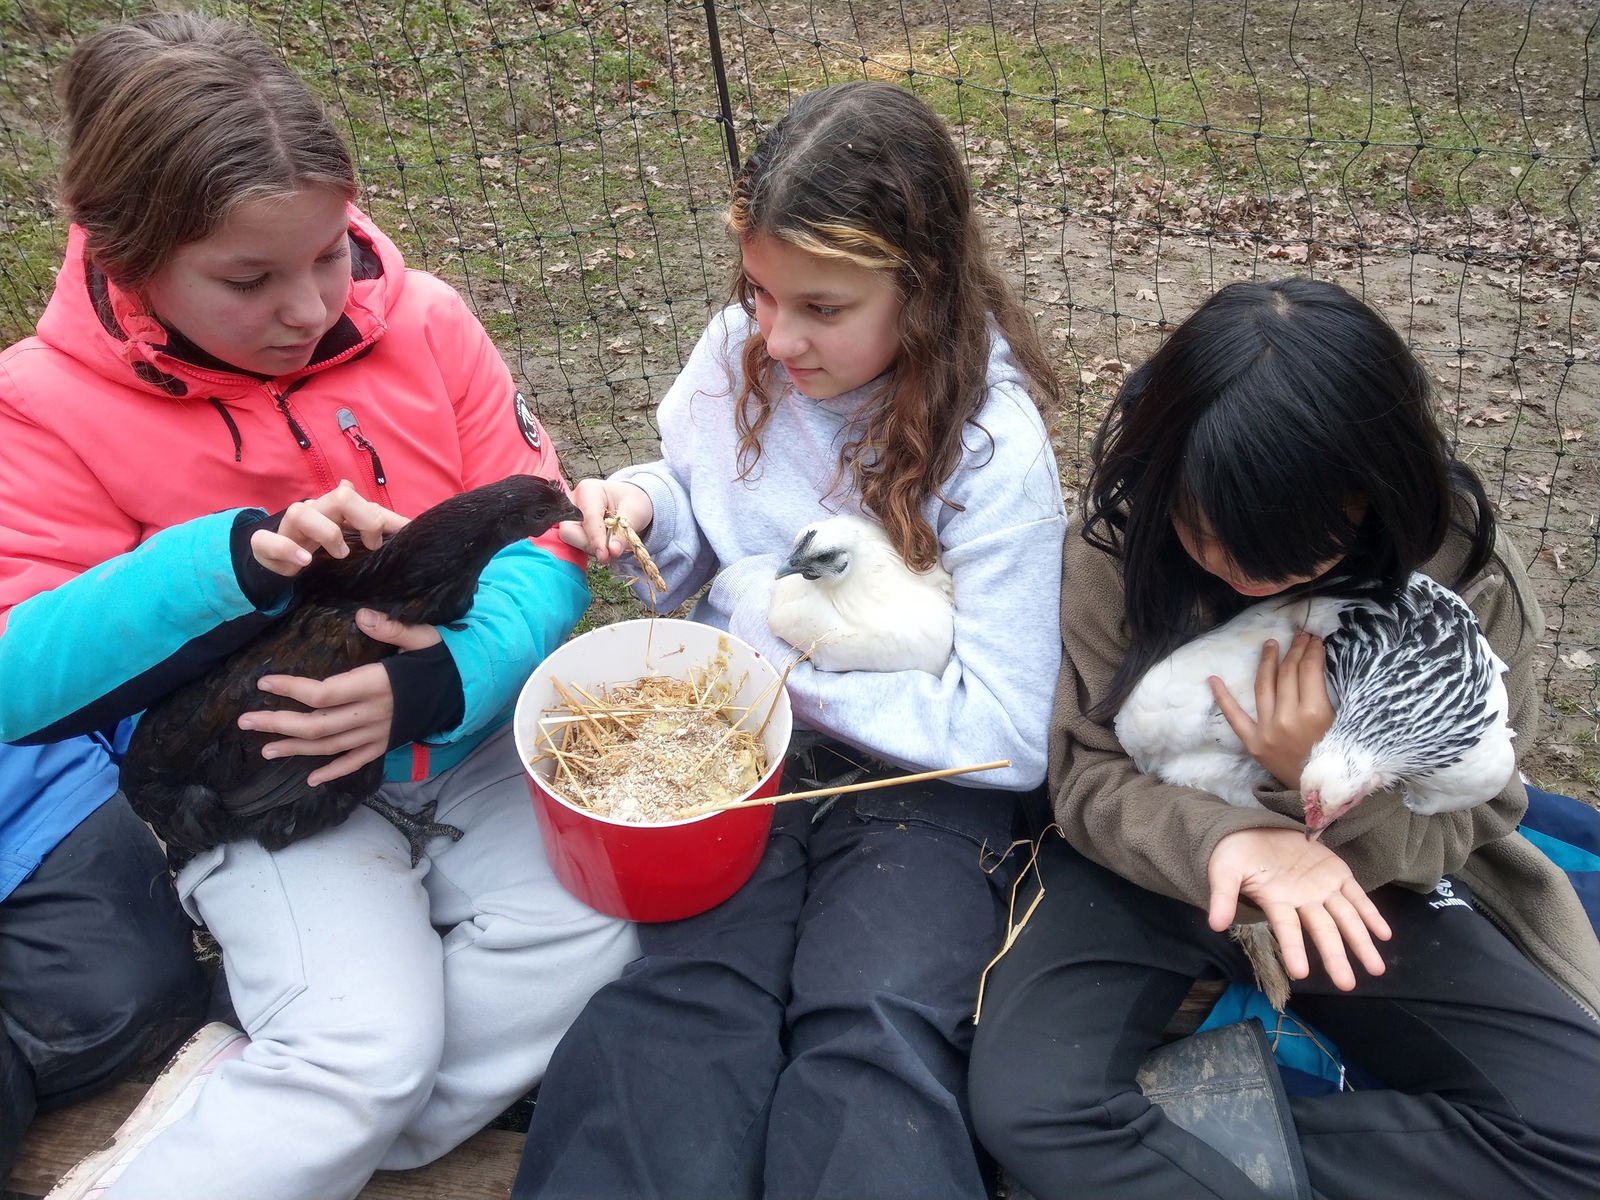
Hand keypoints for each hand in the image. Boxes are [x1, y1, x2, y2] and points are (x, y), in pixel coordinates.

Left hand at [238, 610, 441, 786]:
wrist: (467, 692)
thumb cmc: (442, 661)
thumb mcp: (423, 638)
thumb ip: (391, 628)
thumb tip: (362, 616)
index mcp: (376, 685)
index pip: (323, 692)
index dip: (290, 690)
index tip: (264, 684)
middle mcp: (372, 714)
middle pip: (316, 725)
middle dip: (278, 724)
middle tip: (245, 722)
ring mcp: (378, 734)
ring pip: (329, 747)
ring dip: (295, 749)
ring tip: (266, 749)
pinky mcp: (386, 745)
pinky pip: (356, 763)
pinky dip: (333, 772)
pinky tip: (311, 779)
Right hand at [251, 480, 407, 577]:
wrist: (276, 562)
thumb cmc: (319, 546)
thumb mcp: (351, 538)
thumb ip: (378, 527)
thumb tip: (408, 522)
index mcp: (334, 508)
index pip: (364, 502)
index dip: (382, 517)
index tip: (399, 537)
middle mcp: (314, 511)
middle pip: (338, 497)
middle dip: (362, 518)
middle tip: (371, 545)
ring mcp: (288, 527)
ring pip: (301, 512)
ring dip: (327, 532)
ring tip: (341, 553)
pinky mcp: (265, 545)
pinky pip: (267, 540)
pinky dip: (287, 549)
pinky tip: (305, 561)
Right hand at [556, 478, 653, 565]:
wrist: (628, 501)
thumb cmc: (631, 501)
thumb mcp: (635, 513)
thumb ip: (624, 532)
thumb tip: (613, 551)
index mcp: (589, 490)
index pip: (588, 519)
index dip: (596, 539)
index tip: (605, 556)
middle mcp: (573, 501)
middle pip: (569, 531)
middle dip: (589, 545)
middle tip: (610, 551)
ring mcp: (567, 515)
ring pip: (570, 539)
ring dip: (590, 547)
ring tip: (610, 543)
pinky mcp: (568, 527)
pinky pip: (572, 543)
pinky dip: (588, 548)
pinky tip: (601, 544)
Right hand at [1208, 826, 1390, 990]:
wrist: (1253, 831)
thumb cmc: (1236, 855)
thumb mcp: (1224, 871)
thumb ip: (1222, 897)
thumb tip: (1215, 925)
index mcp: (1276, 902)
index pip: (1286, 929)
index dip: (1293, 949)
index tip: (1300, 973)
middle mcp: (1303, 901)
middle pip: (1323, 931)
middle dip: (1335, 957)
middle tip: (1347, 985)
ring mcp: (1322, 888)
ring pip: (1346, 919)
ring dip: (1361, 942)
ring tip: (1376, 968)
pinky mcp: (1336, 873)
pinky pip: (1357, 897)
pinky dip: (1371, 915)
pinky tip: (1384, 935)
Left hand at [1209, 631, 1333, 787]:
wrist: (1323, 795)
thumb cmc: (1341, 757)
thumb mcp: (1346, 724)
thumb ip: (1332, 695)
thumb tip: (1320, 663)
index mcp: (1316, 713)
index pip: (1309, 670)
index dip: (1312, 650)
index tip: (1314, 639)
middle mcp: (1288, 719)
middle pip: (1287, 674)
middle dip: (1294, 651)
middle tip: (1298, 636)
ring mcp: (1267, 731)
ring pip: (1264, 686)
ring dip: (1267, 662)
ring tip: (1271, 645)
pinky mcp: (1253, 744)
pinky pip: (1234, 717)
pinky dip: (1223, 698)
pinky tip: (1213, 679)